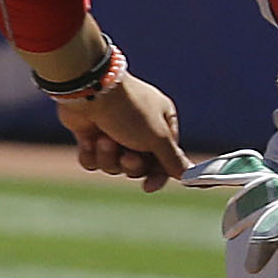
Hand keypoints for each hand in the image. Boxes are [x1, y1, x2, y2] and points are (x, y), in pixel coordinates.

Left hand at [55, 70, 188, 187]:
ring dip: (108, 157)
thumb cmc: (129, 110)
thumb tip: (189, 176)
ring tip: (103, 140)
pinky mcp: (90, 136)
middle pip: (138, 166)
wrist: (89, 91)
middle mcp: (139, 129)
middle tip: (127, 154)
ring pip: (113, 165)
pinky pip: (92, 161)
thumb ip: (173, 160)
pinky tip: (89, 140)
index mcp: (162, 124)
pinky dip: (90, 154)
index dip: (157, 175)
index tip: (149, 187)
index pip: (165, 159)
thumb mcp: (158, 137)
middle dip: (130, 164)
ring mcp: (113, 132)